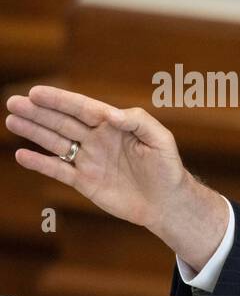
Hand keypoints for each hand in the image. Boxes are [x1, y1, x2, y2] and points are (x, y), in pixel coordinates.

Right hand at [5, 85, 227, 266]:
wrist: (168, 203)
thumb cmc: (168, 168)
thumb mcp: (161, 140)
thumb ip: (138, 121)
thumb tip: (110, 115)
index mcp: (113, 126)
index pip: (82, 108)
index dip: (59, 100)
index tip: (36, 92)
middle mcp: (97, 140)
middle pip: (62, 122)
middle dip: (38, 112)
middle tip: (13, 102)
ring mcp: (89, 160)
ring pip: (56, 142)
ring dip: (34, 131)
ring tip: (11, 120)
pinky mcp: (85, 182)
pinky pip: (58, 170)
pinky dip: (40, 163)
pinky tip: (22, 155)